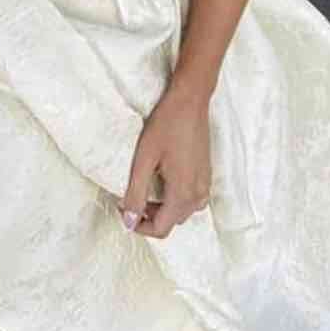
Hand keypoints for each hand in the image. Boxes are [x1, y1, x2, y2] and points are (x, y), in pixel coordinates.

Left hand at [118, 88, 211, 239]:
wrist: (190, 102)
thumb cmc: (166, 126)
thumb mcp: (144, 160)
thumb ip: (136, 193)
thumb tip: (128, 221)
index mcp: (182, 193)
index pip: (161, 229)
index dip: (139, 226)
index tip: (123, 208)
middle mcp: (198, 194)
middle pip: (172, 222)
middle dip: (149, 217)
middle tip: (129, 197)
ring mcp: (206, 185)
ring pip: (182, 212)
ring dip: (162, 209)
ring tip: (144, 190)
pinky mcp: (207, 175)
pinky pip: (192, 200)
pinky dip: (175, 199)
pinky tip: (162, 182)